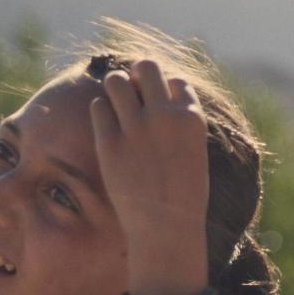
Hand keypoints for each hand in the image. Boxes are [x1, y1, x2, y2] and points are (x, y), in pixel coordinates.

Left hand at [90, 60, 209, 294]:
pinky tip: (107, 127)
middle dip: (138, 75)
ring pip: (116, 80)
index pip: (176, 81)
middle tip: (134, 92)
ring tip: (117, 106)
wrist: (166, 228)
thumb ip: (182, 125)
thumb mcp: (195, 153)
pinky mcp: (109, 142)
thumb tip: (164, 102)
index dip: (167, 91)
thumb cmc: (184, 195)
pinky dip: (101, 111)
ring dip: (116, 88)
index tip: (161, 106)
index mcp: (190, 117)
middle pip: (146, 66)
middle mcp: (164, 115)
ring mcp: (135, 127)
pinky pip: (98, 107)